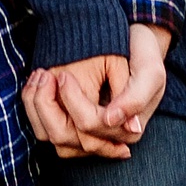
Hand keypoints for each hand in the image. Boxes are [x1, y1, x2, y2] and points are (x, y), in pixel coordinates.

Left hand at [22, 20, 172, 160]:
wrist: (137, 46)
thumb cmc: (144, 56)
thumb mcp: (149, 72)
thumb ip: (134, 98)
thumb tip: (112, 120)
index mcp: (127, 129)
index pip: (88, 124)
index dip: (72, 100)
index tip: (64, 75)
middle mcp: (107, 139)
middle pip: (64, 136)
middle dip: (46, 105)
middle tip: (44, 73)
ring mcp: (90, 135)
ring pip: (51, 137)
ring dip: (38, 108)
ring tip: (40, 76)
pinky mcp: (76, 128)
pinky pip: (47, 130)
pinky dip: (36, 110)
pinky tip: (38, 85)